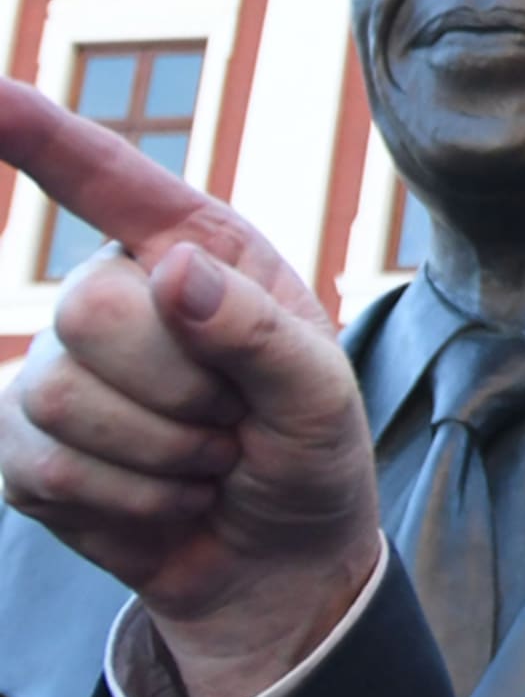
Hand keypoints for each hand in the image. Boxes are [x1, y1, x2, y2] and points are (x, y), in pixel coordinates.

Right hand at [0, 77, 379, 696]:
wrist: (280, 562)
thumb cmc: (311, 458)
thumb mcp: (323, 397)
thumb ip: (262, 334)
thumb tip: (169, 270)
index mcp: (202, 255)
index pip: (109, 180)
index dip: (41, 134)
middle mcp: (121, 295)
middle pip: (90, 310)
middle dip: (181, 390)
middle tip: (236, 424)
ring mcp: (61, 369)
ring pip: (62, 397)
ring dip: (160, 456)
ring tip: (207, 462)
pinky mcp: (26, 448)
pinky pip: (42, 469)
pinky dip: (124, 503)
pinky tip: (164, 501)